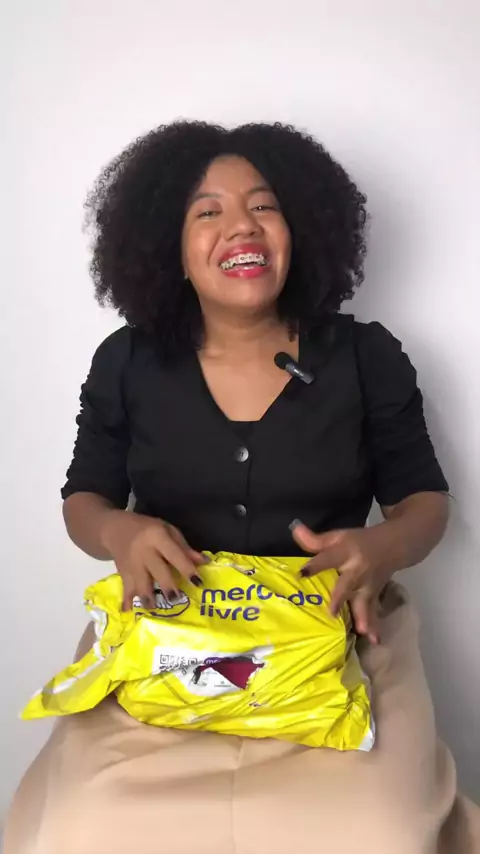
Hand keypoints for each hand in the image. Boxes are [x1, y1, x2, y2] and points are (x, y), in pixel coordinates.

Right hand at [102, 511, 206, 609]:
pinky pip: (126, 587)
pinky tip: (128, 611)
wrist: (116, 529)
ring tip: (154, 609)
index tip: (198, 582)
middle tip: (176, 599)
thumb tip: (204, 563)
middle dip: (166, 586)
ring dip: (147, 597)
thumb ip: (184, 548)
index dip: (186, 568)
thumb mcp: (167, 530)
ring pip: (140, 582)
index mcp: (157, 536)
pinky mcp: (122, 573)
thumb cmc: (148, 529)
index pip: (174, 554)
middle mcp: (144, 550)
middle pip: (157, 570)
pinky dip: (127, 600)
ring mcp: (132, 563)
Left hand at [291, 521, 395, 643]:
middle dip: (340, 598)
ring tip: (361, 632)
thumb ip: (315, 540)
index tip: (301, 574)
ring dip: (363, 617)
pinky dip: (375, 626)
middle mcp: (357, 570)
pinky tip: (376, 640)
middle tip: (332, 614)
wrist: (393, 546)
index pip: (328, 558)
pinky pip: (374, 611)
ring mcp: (367, 585)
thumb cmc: (358, 542)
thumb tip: (294, 529)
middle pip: (347, 584)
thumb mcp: (338, 536)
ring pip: (364, 602)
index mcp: (346, 552)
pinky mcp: (374, 596)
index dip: (315, 565)